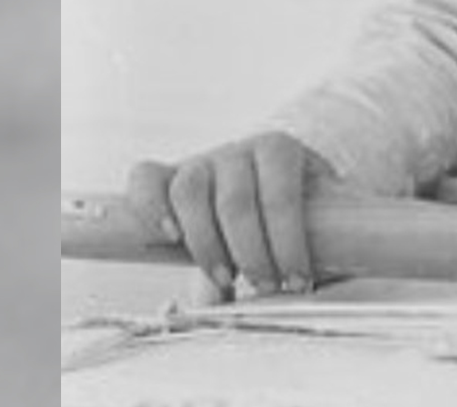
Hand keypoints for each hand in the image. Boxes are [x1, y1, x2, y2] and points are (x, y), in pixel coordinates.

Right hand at [127, 132, 340, 300]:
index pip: (281, 197)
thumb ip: (296, 256)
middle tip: (266, 287)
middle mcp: (237, 151)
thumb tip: (271, 305)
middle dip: (251, 254)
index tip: (297, 281)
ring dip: (206, 244)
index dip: (288, 244)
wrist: (273, 186)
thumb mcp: (309, 224)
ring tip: (225, 280)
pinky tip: (171, 236)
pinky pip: (147, 180)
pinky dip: (151, 206)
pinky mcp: (166, 176)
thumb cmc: (297, 212)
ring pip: (189, 193)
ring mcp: (199, 161)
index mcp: (279, 151)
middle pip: (235, 202)